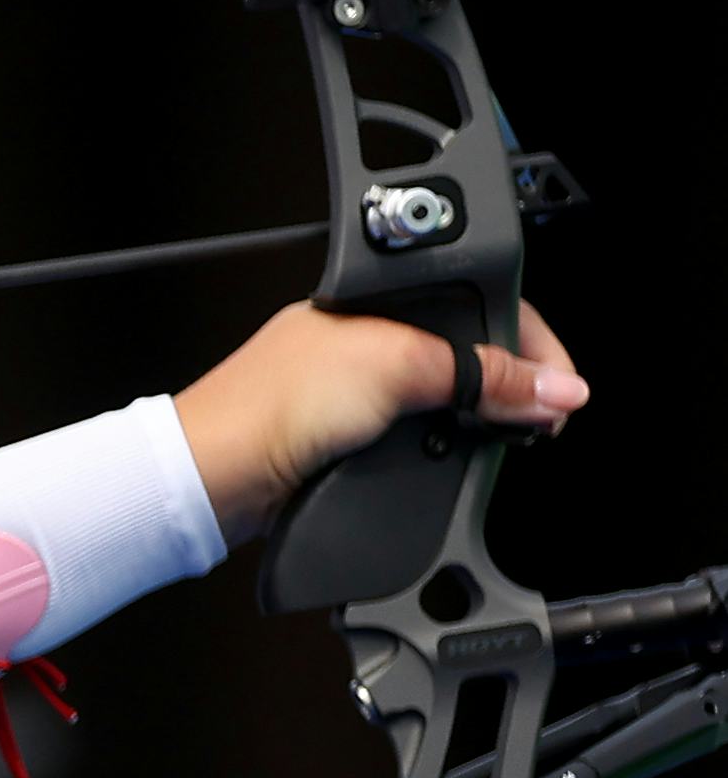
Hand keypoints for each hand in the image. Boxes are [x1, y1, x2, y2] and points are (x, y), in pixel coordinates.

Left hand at [173, 299, 588, 544]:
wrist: (214, 476)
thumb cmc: (268, 406)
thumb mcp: (393, 369)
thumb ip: (478, 373)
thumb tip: (553, 387)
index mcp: (376, 301)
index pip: (479, 304)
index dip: (530, 344)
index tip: (562, 387)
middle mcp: (370, 340)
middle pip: (474, 353)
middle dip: (516, 383)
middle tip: (542, 418)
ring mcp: (362, 389)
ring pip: (454, 397)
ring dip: (487, 418)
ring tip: (512, 436)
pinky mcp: (354, 434)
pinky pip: (425, 433)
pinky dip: (451, 445)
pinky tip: (461, 456)